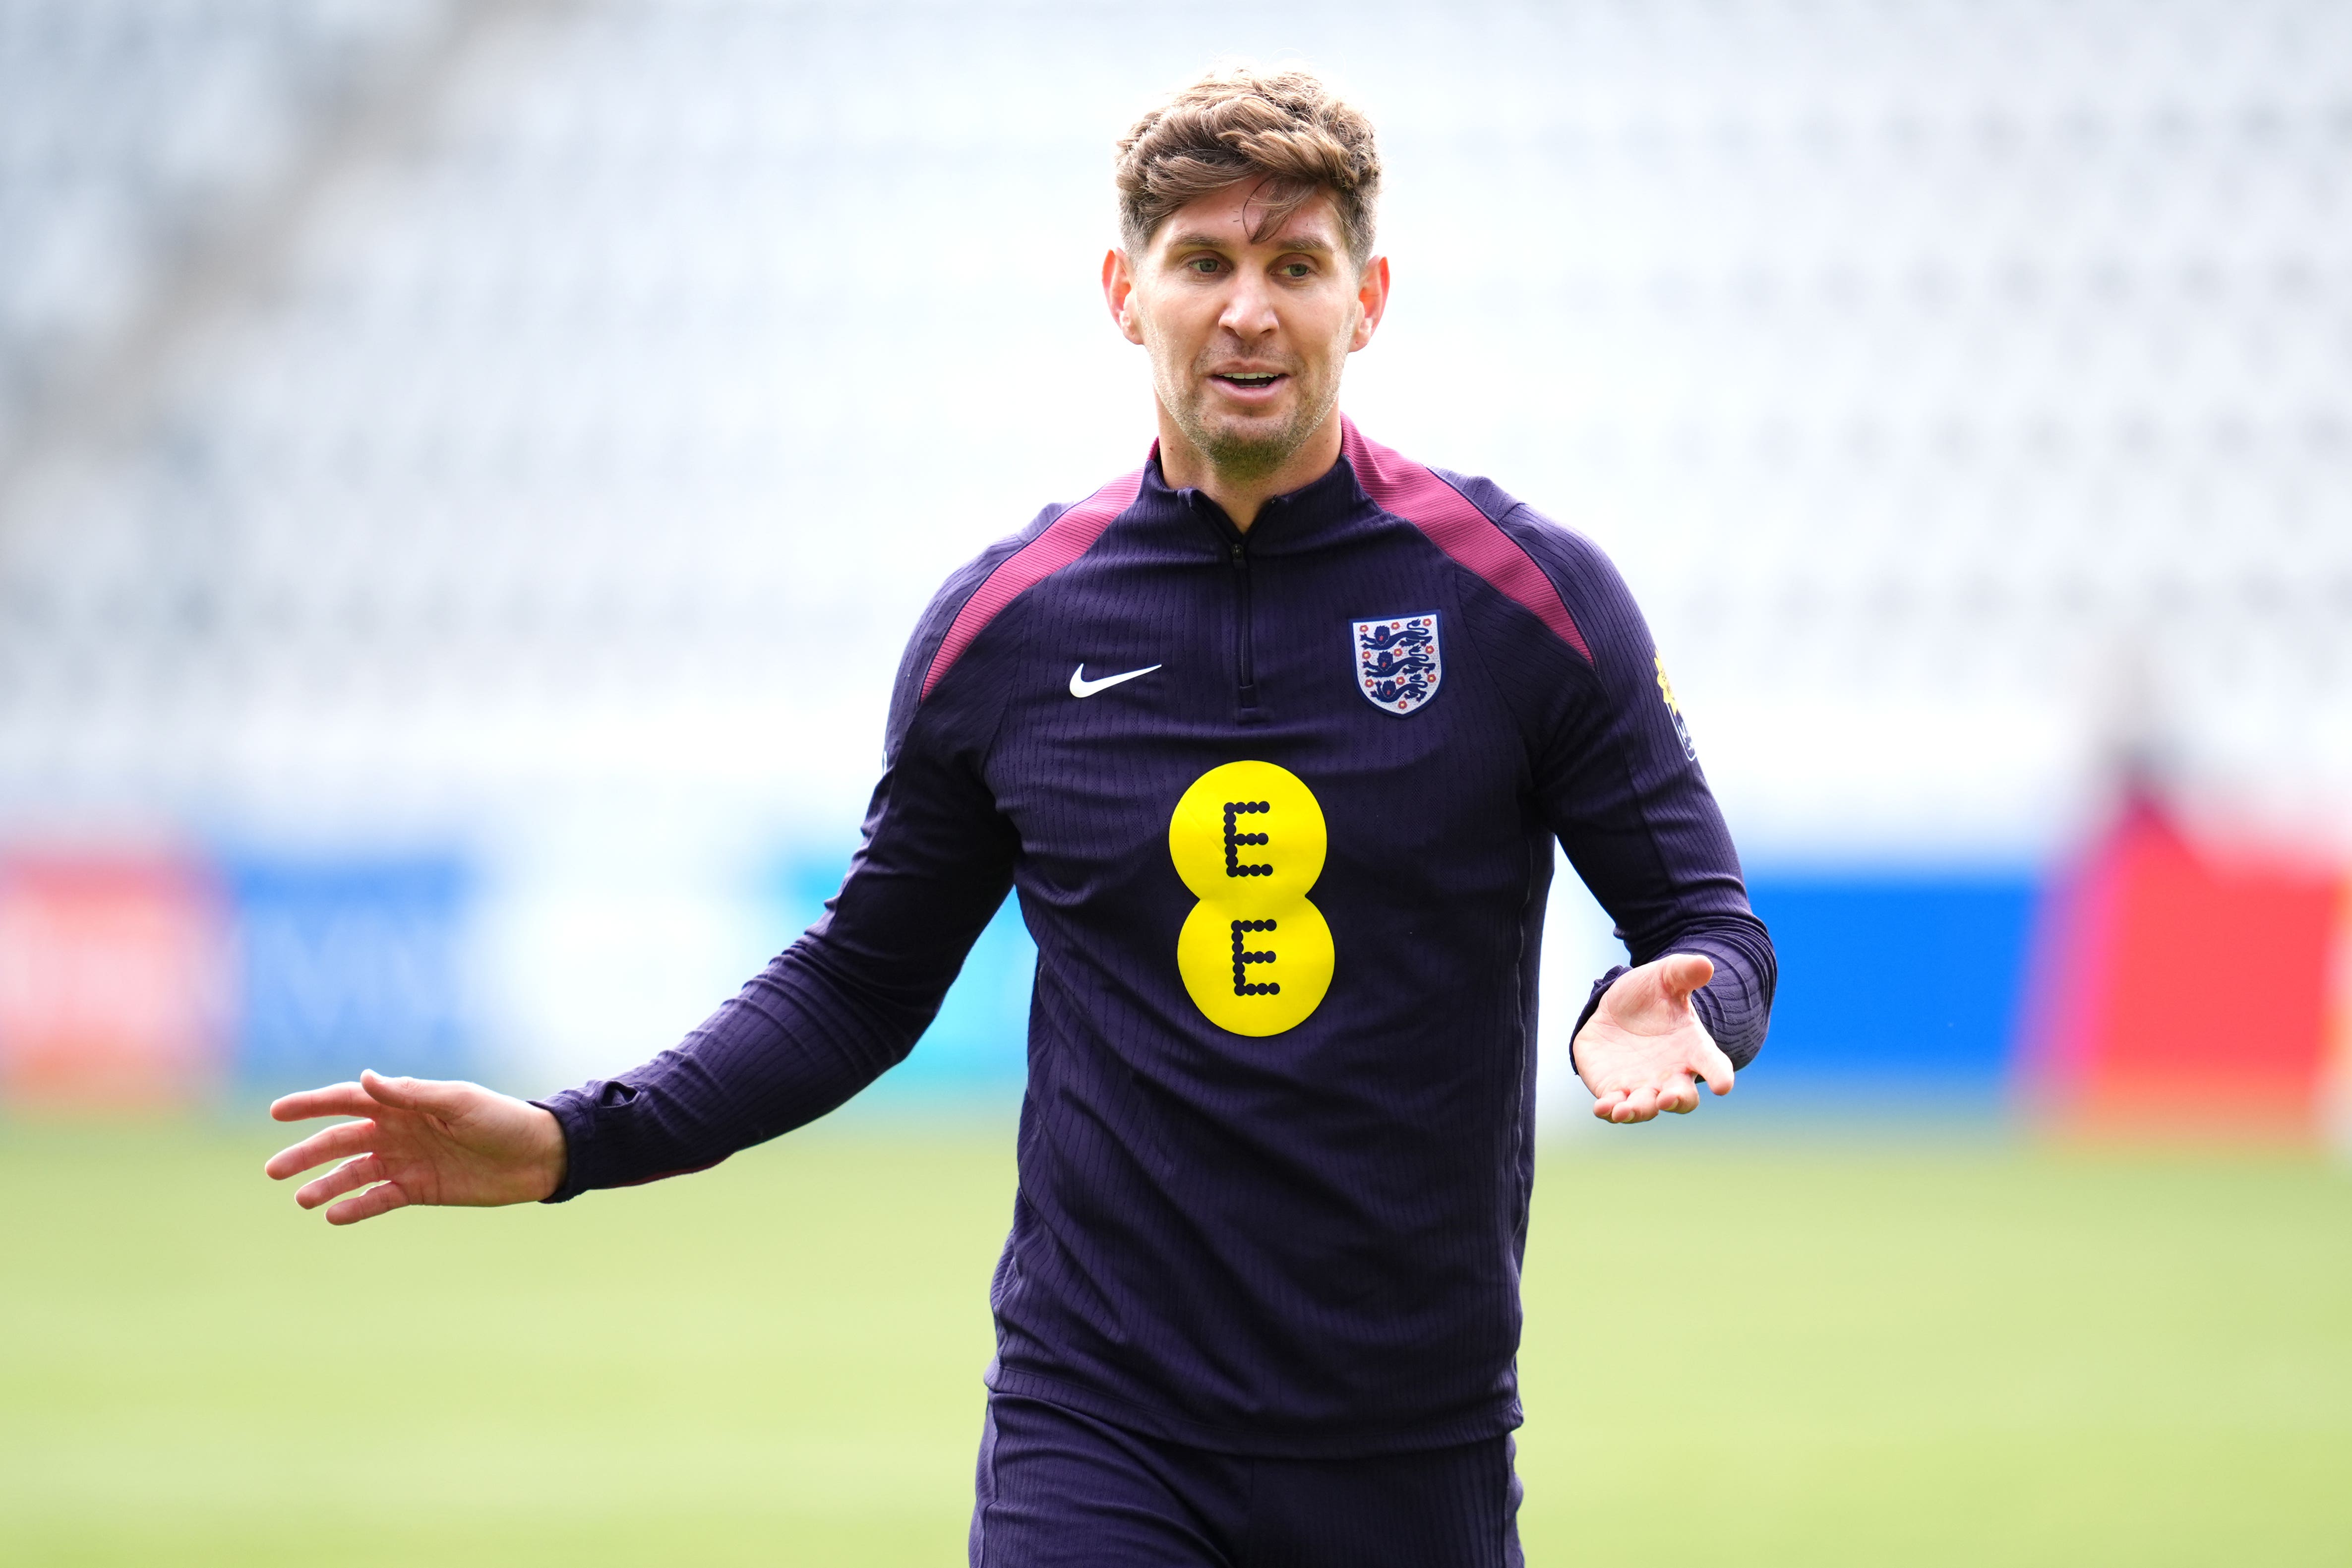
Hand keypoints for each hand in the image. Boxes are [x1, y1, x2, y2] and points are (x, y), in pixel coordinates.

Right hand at [264, 1069, 567, 1224]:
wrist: (537, 1156)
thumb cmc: (500, 1119)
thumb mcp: (458, 1102)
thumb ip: (410, 1094)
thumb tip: (366, 1078)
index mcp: (403, 1103)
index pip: (347, 1100)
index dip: (311, 1104)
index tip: (277, 1112)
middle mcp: (398, 1131)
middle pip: (340, 1141)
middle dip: (306, 1154)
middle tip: (273, 1171)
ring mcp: (406, 1160)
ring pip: (353, 1173)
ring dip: (326, 1185)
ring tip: (302, 1201)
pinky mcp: (419, 1189)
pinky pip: (378, 1199)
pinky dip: (356, 1208)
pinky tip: (334, 1216)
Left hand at [1573, 953, 1735, 1123]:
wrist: (1617, 1011)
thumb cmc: (1650, 996)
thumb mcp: (1666, 978)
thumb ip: (1685, 972)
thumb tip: (1705, 964)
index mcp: (1693, 1050)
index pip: (1714, 1065)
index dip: (1719, 1076)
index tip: (1723, 1085)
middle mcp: (1671, 1075)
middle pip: (1682, 1098)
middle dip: (1675, 1100)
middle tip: (1667, 1099)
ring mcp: (1642, 1086)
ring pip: (1645, 1107)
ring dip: (1637, 1111)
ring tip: (1624, 1110)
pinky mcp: (1614, 1090)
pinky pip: (1613, 1107)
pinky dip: (1609, 1110)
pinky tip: (1602, 1108)